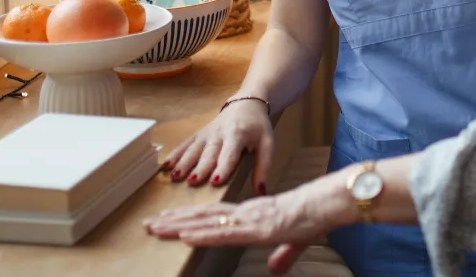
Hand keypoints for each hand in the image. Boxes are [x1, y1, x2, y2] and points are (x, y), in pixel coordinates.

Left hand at [143, 171, 356, 274]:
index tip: (167, 218)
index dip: (190, 216)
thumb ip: (282, 254)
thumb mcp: (294, 241)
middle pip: (203, 216)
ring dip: (178, 225)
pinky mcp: (255, 228)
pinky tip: (184, 235)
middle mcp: (245, 213)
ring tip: (155, 227)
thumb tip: (274, 269)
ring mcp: (248, 219)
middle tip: (148, 222)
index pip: (214, 215)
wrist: (327, 204)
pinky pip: (223, 232)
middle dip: (174, 219)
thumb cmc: (314, 217)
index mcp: (252, 214)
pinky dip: (202, 234)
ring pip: (206, 222)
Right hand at [161, 100, 273, 190]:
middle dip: (200, 167)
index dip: (223, 167)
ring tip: (175, 176)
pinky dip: (175, 154)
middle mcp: (220, 133)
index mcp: (238, 135)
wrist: (246, 104)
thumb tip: (261, 191)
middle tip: (192, 182)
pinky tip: (165, 166)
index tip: (215, 180)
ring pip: (194, 149)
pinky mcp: (199, 133)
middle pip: (209, 153)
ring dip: (184, 162)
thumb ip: (263, 167)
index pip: (230, 153)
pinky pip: (186, 144)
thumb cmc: (258, 127)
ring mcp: (207, 133)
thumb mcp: (267, 144)